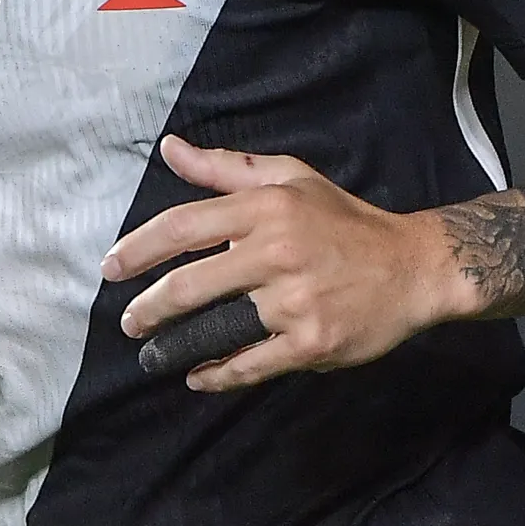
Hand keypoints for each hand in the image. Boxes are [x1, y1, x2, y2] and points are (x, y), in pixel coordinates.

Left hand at [102, 137, 470, 391]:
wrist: (413, 268)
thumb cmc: (345, 222)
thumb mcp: (291, 179)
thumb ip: (226, 169)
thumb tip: (169, 149)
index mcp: (268, 208)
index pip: (184, 226)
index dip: (139, 249)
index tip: (112, 268)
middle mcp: (277, 252)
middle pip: (191, 285)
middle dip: (149, 308)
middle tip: (128, 323)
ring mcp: (294, 301)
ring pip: (216, 330)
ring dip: (175, 348)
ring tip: (155, 356)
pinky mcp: (311, 342)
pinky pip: (249, 365)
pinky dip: (217, 376)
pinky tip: (199, 376)